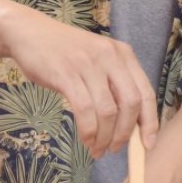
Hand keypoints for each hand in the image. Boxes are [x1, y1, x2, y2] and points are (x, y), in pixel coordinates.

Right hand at [4, 10, 158, 157]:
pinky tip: (86, 139)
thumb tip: (129, 125)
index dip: (150, 122)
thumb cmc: (66, 52)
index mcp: (124, 54)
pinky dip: (88, 130)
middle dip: (125, 133)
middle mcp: (111, 57)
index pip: (146, 93)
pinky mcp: (67, 74)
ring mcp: (89, 64)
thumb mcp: (99, 60)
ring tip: (98, 149)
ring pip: (107, 110)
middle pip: (130, 104)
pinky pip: (85, 109)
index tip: (148, 145)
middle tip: (115, 149)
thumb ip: (115, 84)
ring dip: (104, 136)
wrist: (30, 33)